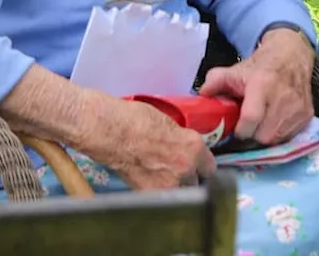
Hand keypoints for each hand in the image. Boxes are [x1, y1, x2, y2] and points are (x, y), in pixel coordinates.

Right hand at [87, 96, 215, 190]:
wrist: (108, 131)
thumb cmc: (133, 120)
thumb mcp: (169, 124)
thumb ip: (182, 141)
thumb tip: (184, 149)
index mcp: (194, 147)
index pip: (210, 168)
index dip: (202, 169)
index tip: (198, 169)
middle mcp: (185, 169)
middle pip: (196, 183)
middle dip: (188, 179)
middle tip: (176, 173)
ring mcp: (167, 185)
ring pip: (179, 194)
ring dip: (173, 189)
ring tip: (160, 178)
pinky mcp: (147, 195)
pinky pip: (159, 199)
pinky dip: (155, 194)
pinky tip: (147, 182)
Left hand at [198, 27, 314, 144]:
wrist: (291, 56)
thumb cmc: (259, 67)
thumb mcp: (235, 71)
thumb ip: (214, 83)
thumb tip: (200, 98)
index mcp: (263, 84)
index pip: (251, 119)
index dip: (240, 130)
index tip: (235, 130)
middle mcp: (284, 97)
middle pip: (264, 136)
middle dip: (252, 136)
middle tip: (247, 128)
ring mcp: (298, 108)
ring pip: (276, 139)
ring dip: (265, 136)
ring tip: (260, 124)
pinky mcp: (307, 115)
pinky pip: (289, 137)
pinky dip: (279, 134)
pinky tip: (273, 123)